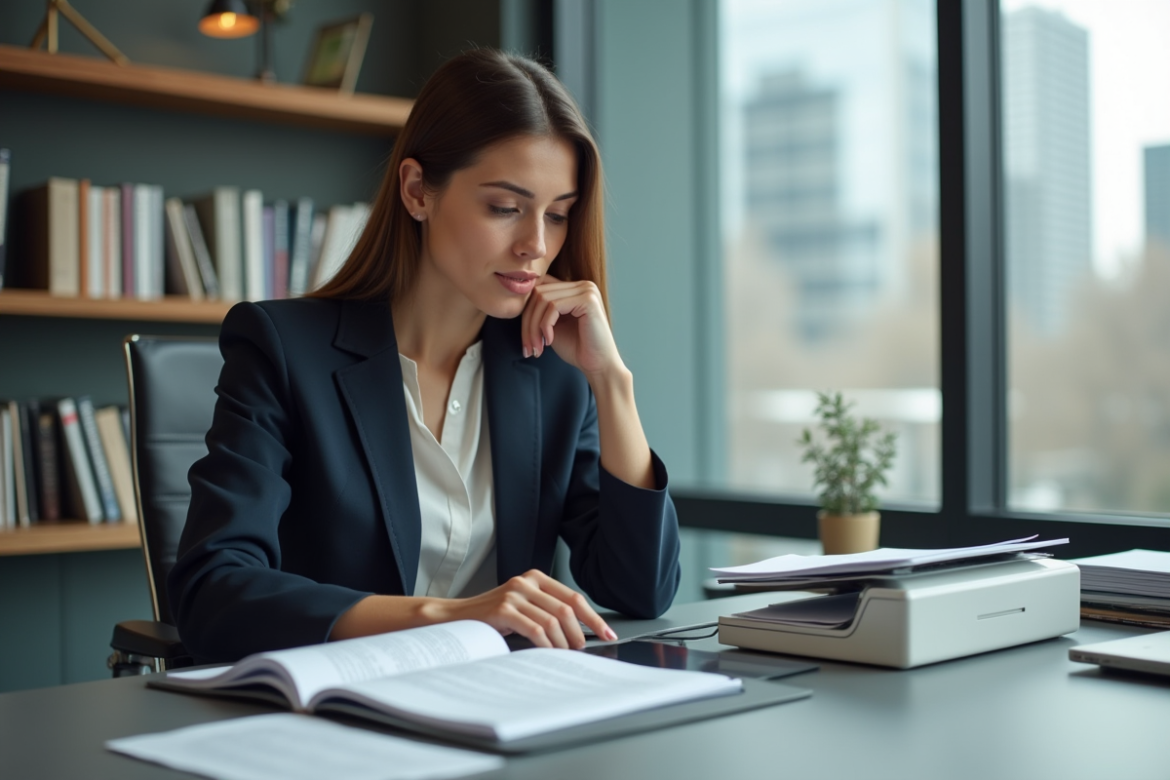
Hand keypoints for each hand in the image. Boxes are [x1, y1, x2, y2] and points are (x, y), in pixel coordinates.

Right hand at [432, 569, 616, 648]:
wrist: (456, 618)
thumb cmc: (492, 616)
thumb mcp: (522, 606)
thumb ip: (546, 611)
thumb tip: (579, 633)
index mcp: (535, 578)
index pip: (573, 597)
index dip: (593, 617)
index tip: (606, 633)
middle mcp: (526, 582)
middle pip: (567, 609)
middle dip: (580, 633)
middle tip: (582, 649)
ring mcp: (514, 594)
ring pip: (553, 621)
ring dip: (563, 642)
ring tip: (564, 653)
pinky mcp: (503, 609)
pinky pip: (535, 630)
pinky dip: (546, 644)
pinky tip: (547, 652)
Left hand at [520, 276, 622, 378]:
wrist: (598, 366)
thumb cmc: (577, 348)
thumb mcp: (552, 326)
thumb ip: (539, 311)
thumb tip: (516, 300)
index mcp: (574, 288)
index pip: (539, 288)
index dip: (526, 311)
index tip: (525, 339)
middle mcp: (582, 285)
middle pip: (538, 292)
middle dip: (527, 322)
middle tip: (527, 347)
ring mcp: (586, 290)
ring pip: (542, 299)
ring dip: (533, 327)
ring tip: (536, 347)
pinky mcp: (588, 299)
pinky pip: (553, 306)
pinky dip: (545, 326)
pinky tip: (549, 341)